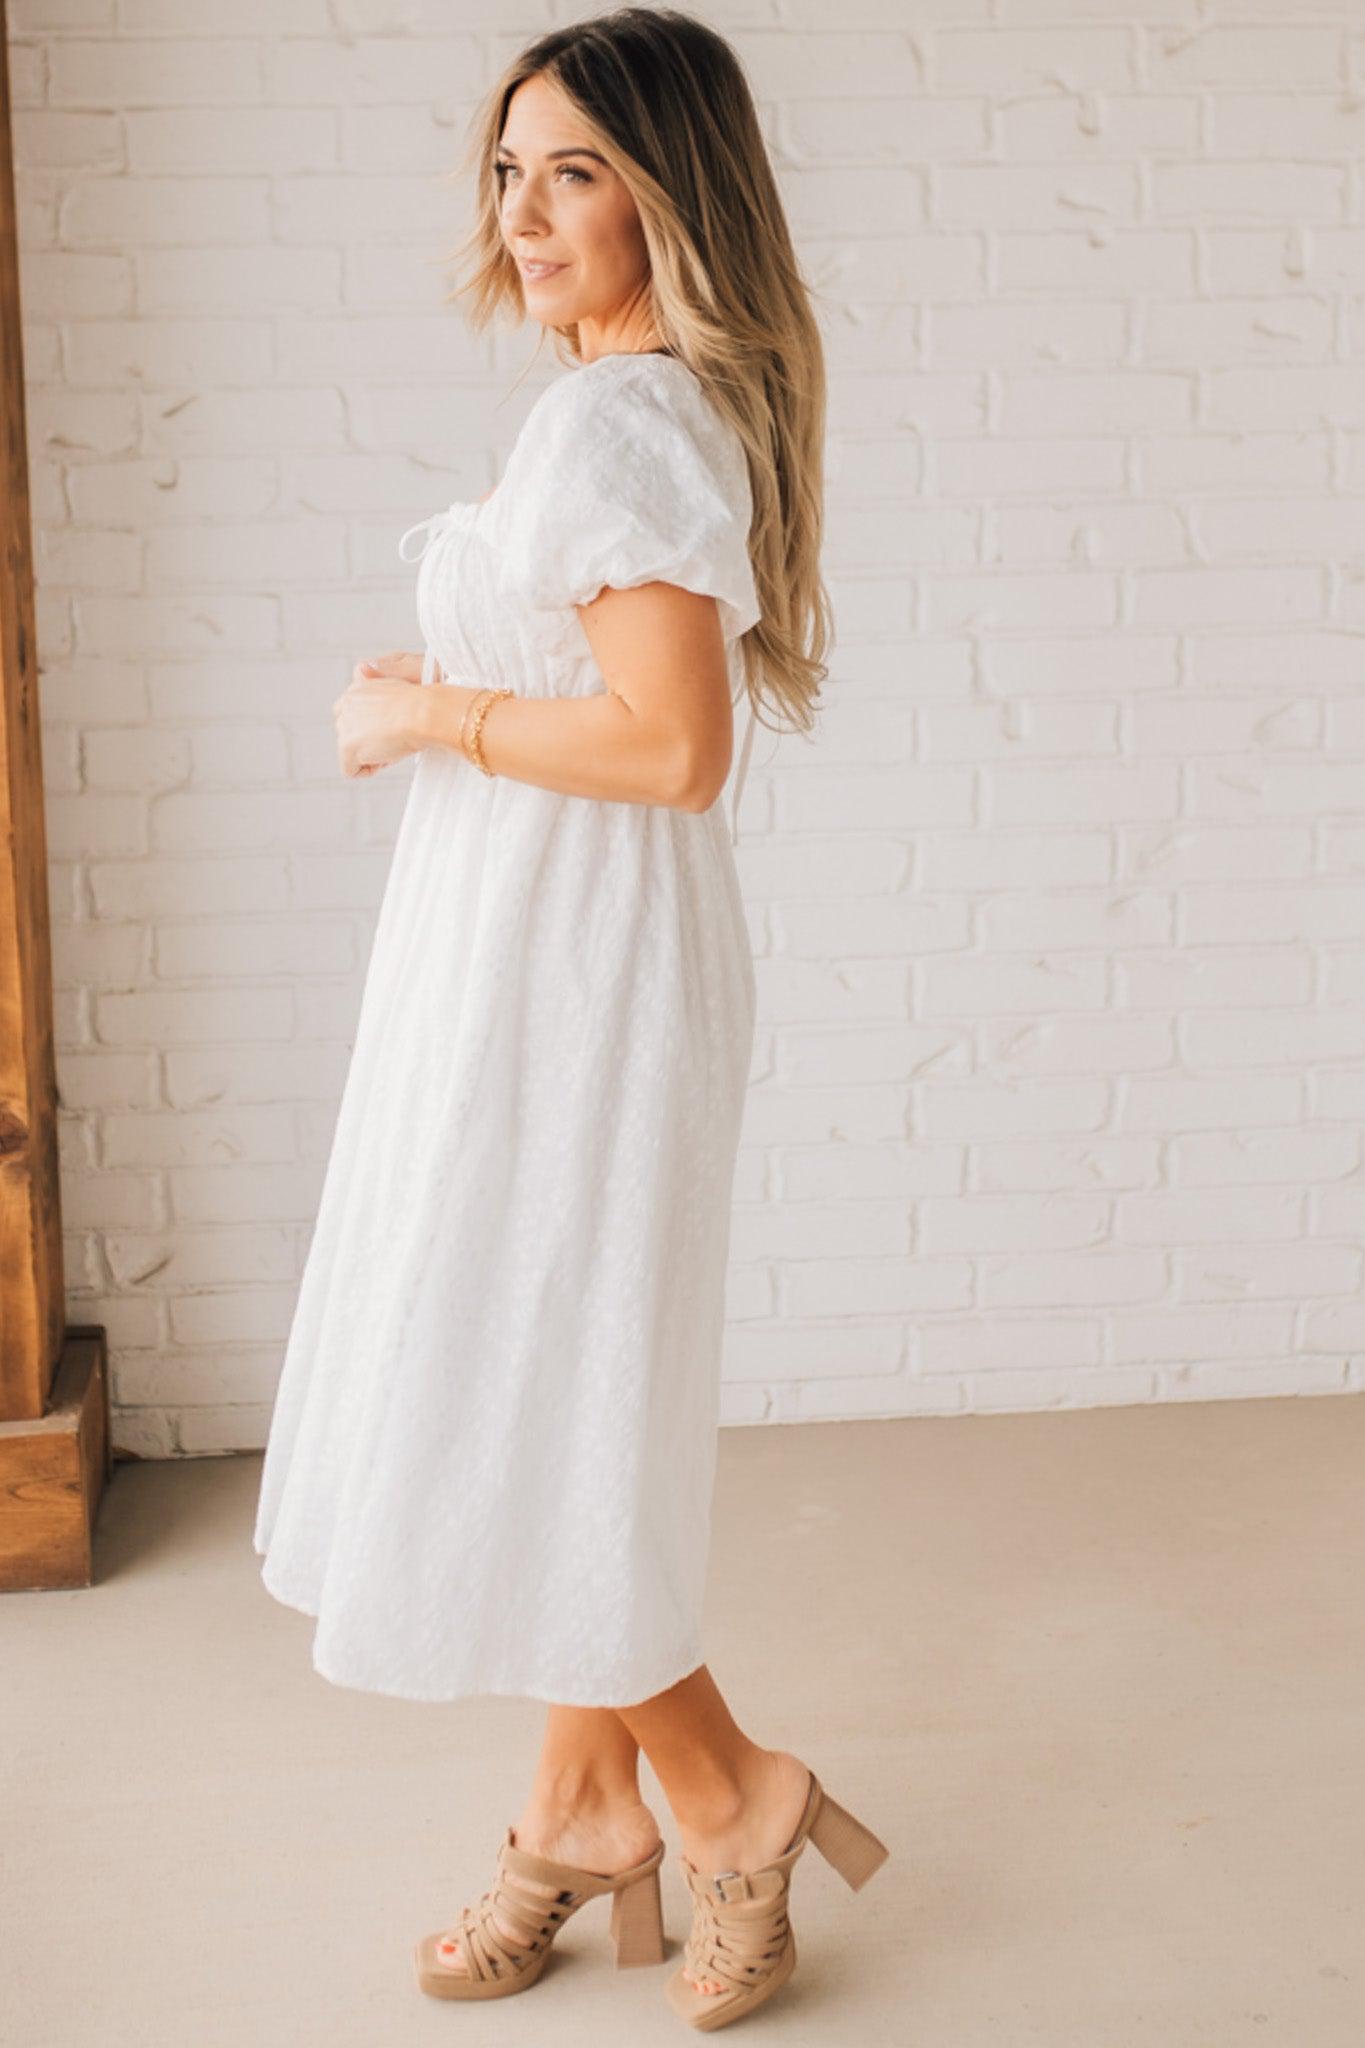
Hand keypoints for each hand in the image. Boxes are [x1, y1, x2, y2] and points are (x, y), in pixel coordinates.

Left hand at [332, 654, 427, 777]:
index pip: (348, 714)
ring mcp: (345, 726)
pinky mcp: (347, 746)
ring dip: (370, 754)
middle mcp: (346, 705)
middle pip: (348, 734)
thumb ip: (376, 694)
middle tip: (391, 740)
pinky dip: (369, 770)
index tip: (383, 731)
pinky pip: (350, 770)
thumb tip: (368, 686)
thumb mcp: (394, 690)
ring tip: (392, 746)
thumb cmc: (417, 705)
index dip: (366, 727)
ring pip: (350, 752)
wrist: (421, 715)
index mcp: (357, 690)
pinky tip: (386, 758)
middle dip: (367, 742)